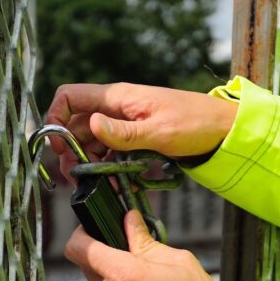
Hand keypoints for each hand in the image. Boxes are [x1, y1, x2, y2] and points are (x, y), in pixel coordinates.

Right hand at [44, 82, 237, 179]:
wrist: (223, 129)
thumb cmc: (196, 123)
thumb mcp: (160, 131)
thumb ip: (124, 132)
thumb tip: (91, 124)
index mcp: (118, 97)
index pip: (70, 96)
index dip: (56, 118)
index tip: (58, 147)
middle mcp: (116, 107)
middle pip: (76, 124)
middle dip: (70, 149)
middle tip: (74, 176)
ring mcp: (124, 122)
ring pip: (91, 140)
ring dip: (87, 161)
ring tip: (91, 184)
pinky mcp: (134, 137)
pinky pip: (109, 150)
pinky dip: (105, 166)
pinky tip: (111, 183)